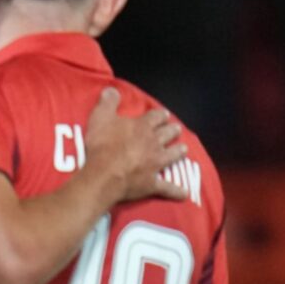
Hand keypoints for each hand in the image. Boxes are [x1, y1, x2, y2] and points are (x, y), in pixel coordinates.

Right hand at [81, 88, 186, 203]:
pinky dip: (176, 191)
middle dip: (172, 130)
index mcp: (142, 127)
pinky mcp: (152, 183)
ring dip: (179, 152)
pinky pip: (167, 188)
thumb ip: (108, 102)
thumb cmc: (101, 145)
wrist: (104, 174)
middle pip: (167, 134)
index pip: (155, 117)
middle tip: (176, 128)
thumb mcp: (100, 117)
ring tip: (184, 149)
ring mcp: (155, 164)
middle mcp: (153, 143)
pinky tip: (184, 194)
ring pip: (172, 155)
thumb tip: (112, 89)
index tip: (162, 114)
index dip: (159, 115)